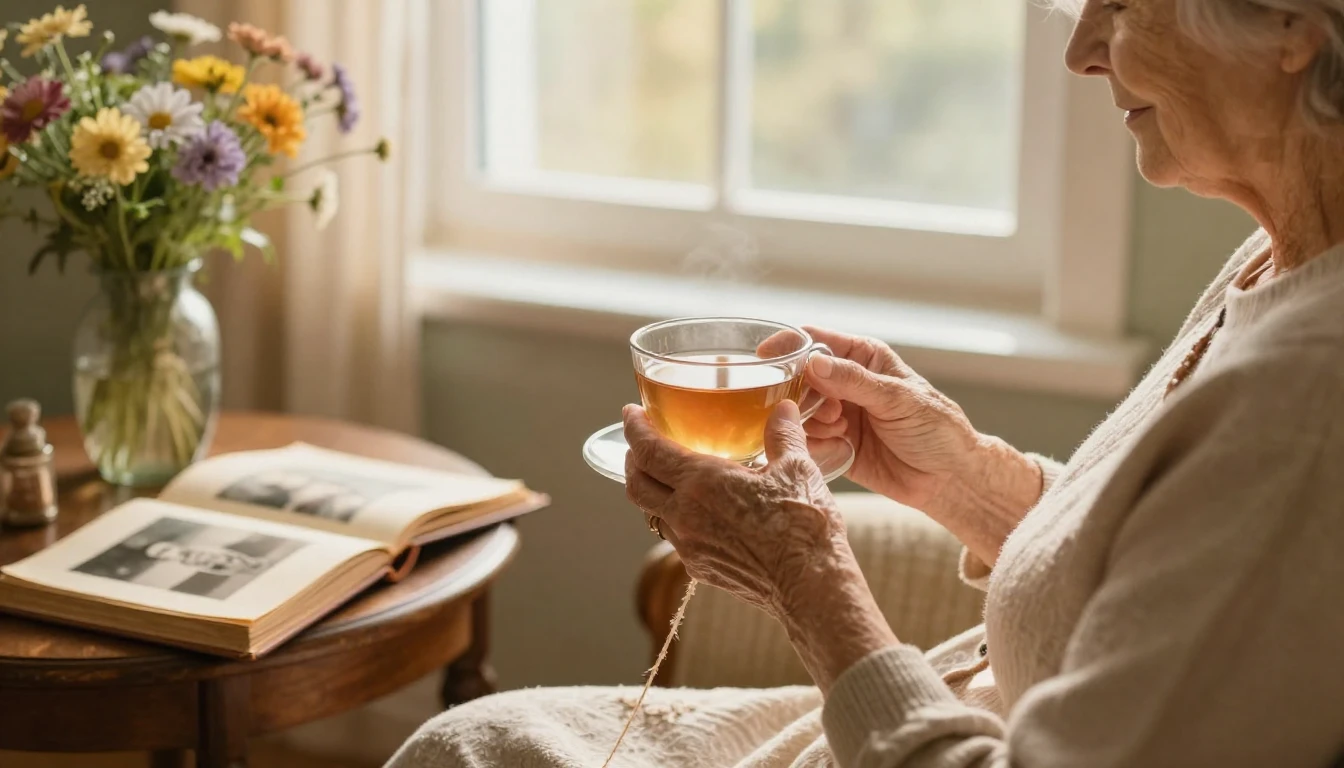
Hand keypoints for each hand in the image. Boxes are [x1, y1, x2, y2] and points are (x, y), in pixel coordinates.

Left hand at [623, 400, 848, 617]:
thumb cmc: (804, 525)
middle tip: (641, 442)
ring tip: (666, 477)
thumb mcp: (796, 468)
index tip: (631, 413)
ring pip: (651, 513)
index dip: (635, 428)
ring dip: (651, 491)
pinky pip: (674, 537)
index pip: (649, 451)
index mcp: (703, 482)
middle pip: (636, 484)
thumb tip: (783, 408)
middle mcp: (686, 514)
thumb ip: (783, 434)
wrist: (810, 585)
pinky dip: (673, 517)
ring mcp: (690, 545)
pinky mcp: (701, 568)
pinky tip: (696, 512)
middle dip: (633, 459)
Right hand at [796, 327, 982, 512]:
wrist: (949, 479)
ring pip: (798, 411)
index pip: (816, 341)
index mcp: (863, 358)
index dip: (788, 345)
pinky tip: (840, 448)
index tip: (764, 355)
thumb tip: (813, 363)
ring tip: (841, 431)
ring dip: (811, 421)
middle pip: (799, 378)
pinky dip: (814, 445)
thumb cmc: (937, 429)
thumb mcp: (899, 399)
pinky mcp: (835, 445)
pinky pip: (806, 441)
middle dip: (802, 394)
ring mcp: (838, 414)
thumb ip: (855, 381)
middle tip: (828, 411)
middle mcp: (846, 383)